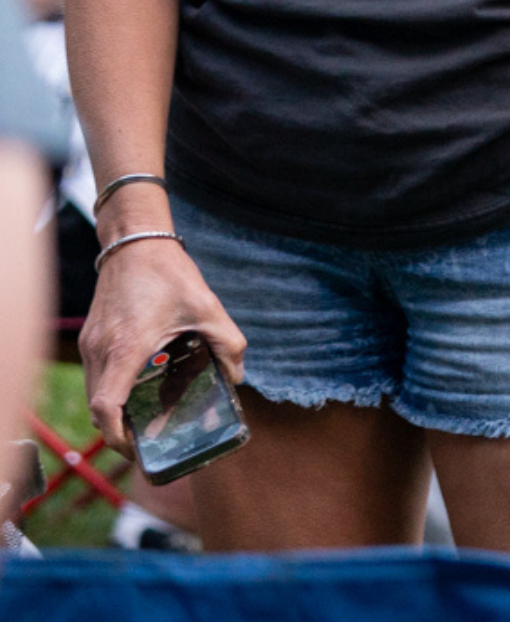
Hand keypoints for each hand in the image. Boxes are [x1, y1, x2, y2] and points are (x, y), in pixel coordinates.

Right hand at [80, 239, 244, 454]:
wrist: (136, 243)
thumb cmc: (169, 274)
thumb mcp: (208, 307)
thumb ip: (228, 343)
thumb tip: (236, 376)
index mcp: (126, 347)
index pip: (106, 406)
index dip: (116, 435)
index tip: (136, 447)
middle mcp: (101, 350)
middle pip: (97, 407)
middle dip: (118, 431)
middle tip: (147, 443)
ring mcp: (91, 343)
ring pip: (93, 392)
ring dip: (112, 412)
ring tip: (143, 422)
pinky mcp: (90, 336)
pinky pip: (95, 376)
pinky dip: (109, 391)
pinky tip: (135, 391)